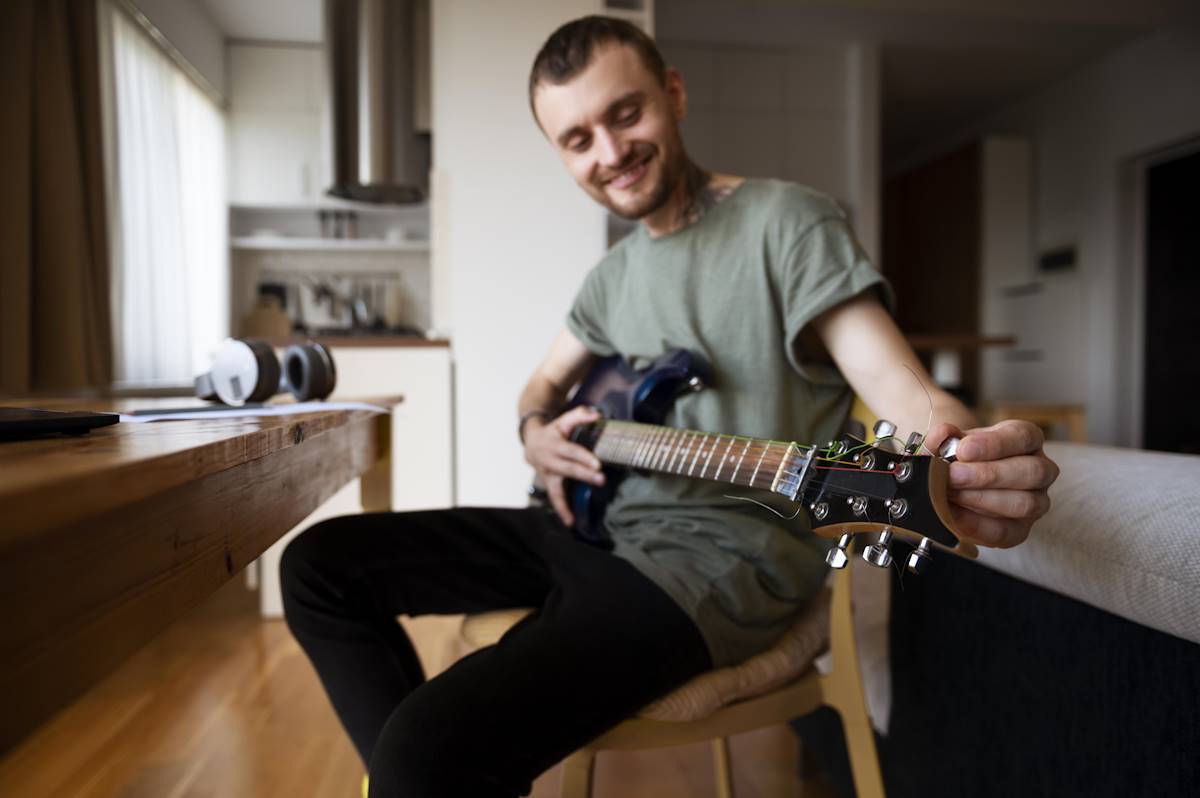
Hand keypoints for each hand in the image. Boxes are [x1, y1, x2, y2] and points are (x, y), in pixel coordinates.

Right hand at [523, 406, 605, 525]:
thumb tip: (598, 415)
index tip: (597, 463)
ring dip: (565, 504)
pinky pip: (554, 498)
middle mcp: (549, 461)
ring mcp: (547, 474)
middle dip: (584, 475)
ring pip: (555, 490)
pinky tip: (570, 522)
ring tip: (573, 518)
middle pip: (567, 469)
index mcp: (554, 444)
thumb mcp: (563, 420)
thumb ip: (579, 415)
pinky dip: (561, 510)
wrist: (530, 442)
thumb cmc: (553, 432)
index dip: (583, 457)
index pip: (571, 451)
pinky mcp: (548, 484)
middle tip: (601, 480)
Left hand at [924, 419, 1059, 547]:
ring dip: (982, 499)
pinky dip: (975, 524)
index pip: (1023, 436)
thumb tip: (943, 434)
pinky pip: (1005, 532)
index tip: (964, 449)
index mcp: (1026, 439)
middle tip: (953, 475)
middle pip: (1031, 471)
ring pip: (1025, 503)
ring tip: (951, 493)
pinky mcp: (1020, 531)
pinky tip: (953, 514)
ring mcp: (1036, 502)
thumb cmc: (959, 458)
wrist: (954, 486)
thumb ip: (942, 438)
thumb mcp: (949, 442)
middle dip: (988, 475)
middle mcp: (1040, 470)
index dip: (994, 444)